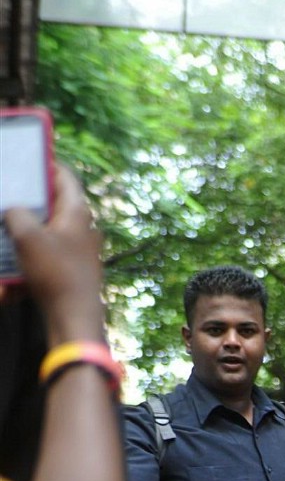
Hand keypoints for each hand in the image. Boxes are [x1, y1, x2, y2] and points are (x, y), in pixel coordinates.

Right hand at [2, 164, 104, 343]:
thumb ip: (16, 214)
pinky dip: (28, 260)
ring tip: (6, 229)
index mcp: (77, 212)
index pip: (64, 176)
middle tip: (10, 195)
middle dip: (29, 201)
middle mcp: (82, 229)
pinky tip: (10, 275)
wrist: (75, 321)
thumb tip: (13, 211)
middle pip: (53, 204)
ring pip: (46, 233)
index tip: (27, 159)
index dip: (45, 164)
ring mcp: (78, 252)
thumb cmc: (56, 274)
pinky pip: (45, 259)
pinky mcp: (70, 273)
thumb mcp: (27, 236)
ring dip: (24, 233)